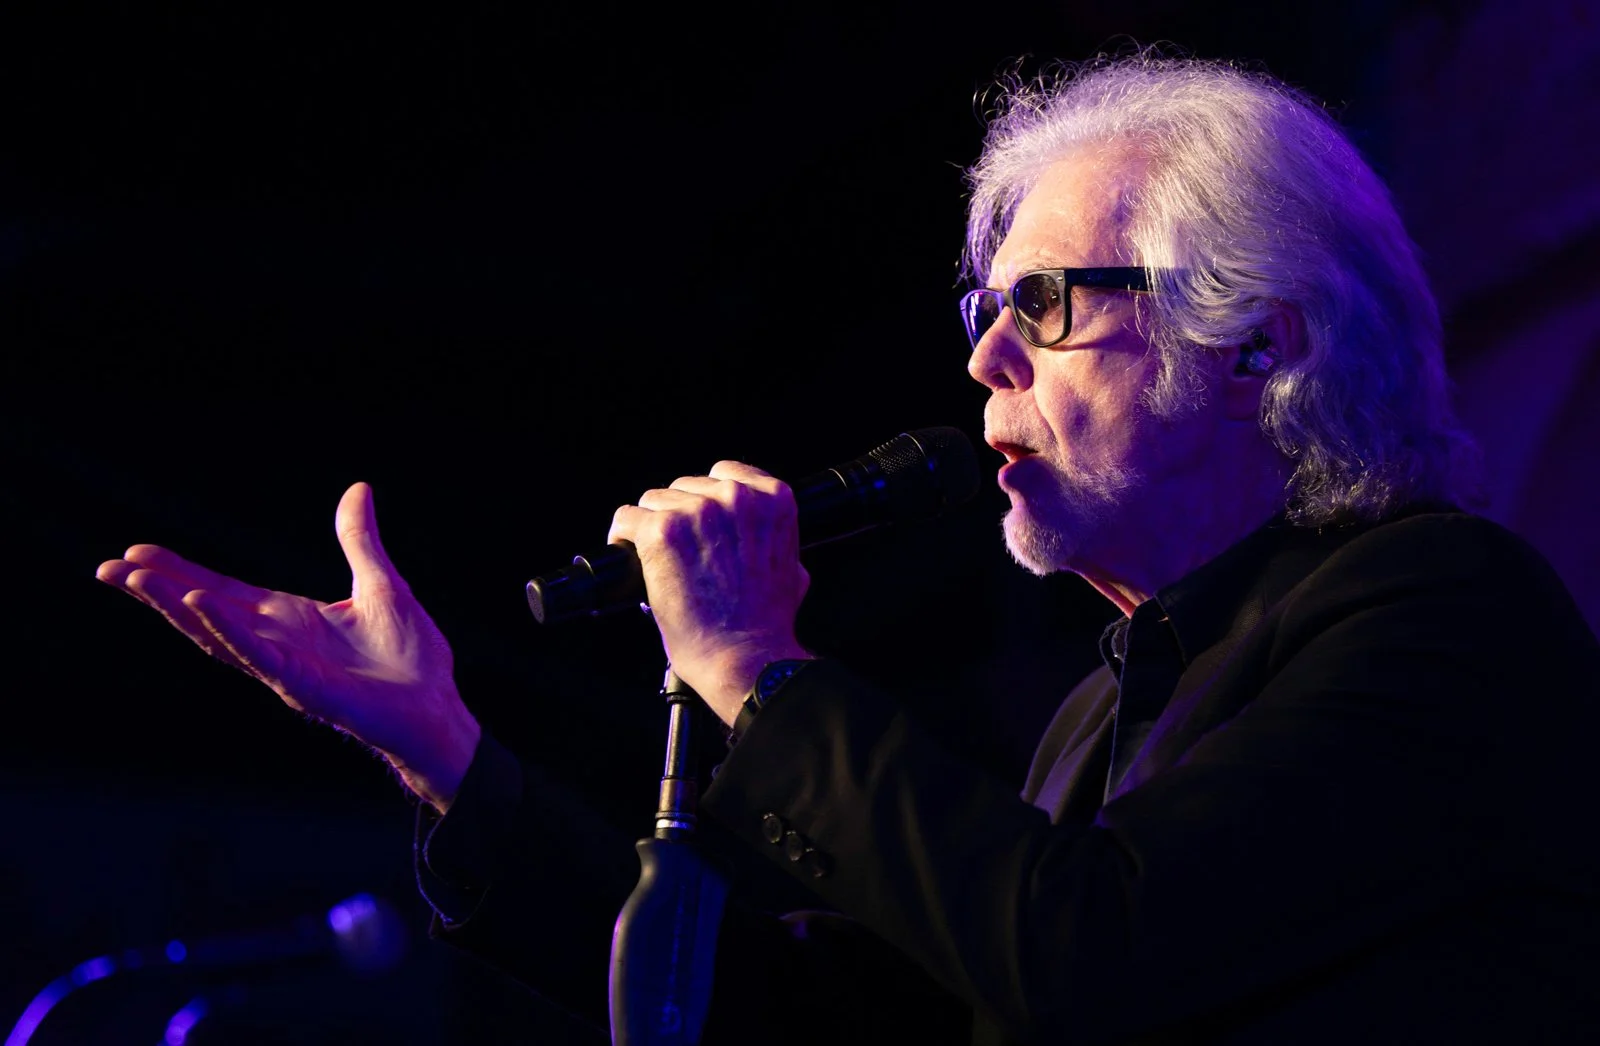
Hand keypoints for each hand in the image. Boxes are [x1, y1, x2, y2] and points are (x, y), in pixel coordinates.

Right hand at [95, 482, 478, 811]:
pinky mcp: (304, 686)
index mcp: (290, 619)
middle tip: (108, 568)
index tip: (138, 552)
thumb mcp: (382, 583)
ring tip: (137, 580)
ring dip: (177, 607)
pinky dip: (229, 631)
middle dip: (158, 592)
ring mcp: (286, 667)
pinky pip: (259, 655)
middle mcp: (278, 643)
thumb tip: (357, 489)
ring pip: (218, 634)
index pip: (223, 591)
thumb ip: (359, 541)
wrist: (438, 706)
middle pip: (205, 612)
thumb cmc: (412, 658)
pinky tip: (201, 607)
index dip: (182, 573)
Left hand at [608, 461, 811, 723]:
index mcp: (774, 499)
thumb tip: (759, 539)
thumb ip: (774, 540)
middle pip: (685, 488)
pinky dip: (623, 539)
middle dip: (680, 518)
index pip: (725, 473)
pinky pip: (627, 519)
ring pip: (654, 502)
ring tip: (659, 563)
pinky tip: (629, 557)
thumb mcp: (792, 568)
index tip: (699, 523)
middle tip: (681, 556)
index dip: (707, 500)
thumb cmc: (768, 623)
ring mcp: (698, 512)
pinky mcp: (662, 532)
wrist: (745, 656)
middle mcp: (736, 497)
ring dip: (653, 529)